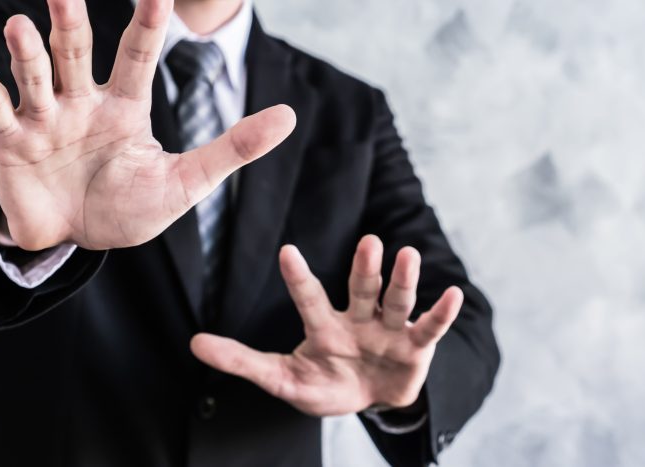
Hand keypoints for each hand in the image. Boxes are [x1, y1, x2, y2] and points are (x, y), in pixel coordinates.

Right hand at [0, 0, 295, 250]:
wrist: (74, 241)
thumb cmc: (128, 208)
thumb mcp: (185, 182)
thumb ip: (232, 149)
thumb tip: (290, 116)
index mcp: (125, 107)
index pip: (138, 55)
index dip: (147, 23)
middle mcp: (82, 101)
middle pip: (78, 52)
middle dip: (73, 20)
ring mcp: (43, 118)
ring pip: (35, 74)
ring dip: (28, 52)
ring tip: (21, 27)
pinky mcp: (10, 142)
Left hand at [191, 235, 462, 415]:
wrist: (366, 401)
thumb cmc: (324, 385)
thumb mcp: (281, 378)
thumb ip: (241, 361)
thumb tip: (193, 343)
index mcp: (324, 325)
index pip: (309, 296)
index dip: (298, 276)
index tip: (286, 250)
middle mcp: (358, 318)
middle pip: (360, 288)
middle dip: (365, 267)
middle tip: (369, 241)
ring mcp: (387, 331)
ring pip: (395, 301)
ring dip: (403, 280)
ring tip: (408, 254)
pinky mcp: (414, 348)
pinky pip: (428, 328)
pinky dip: (439, 312)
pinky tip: (451, 292)